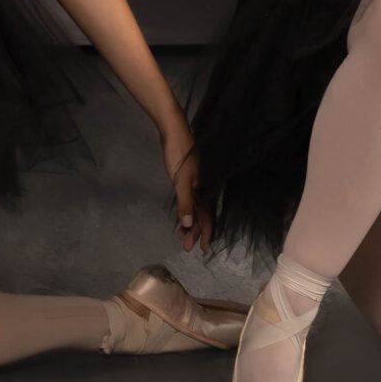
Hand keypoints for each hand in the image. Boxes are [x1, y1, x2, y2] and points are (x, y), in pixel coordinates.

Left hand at [162, 124, 210, 252]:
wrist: (174, 132)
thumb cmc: (178, 156)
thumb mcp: (180, 181)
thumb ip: (185, 203)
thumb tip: (189, 224)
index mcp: (203, 190)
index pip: (207, 217)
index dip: (206, 233)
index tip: (203, 249)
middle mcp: (202, 188)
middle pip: (201, 215)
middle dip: (195, 232)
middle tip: (186, 246)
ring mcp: (195, 183)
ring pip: (195, 208)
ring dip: (189, 222)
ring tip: (181, 235)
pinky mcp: (187, 178)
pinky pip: (190, 200)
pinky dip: (186, 210)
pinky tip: (181, 214)